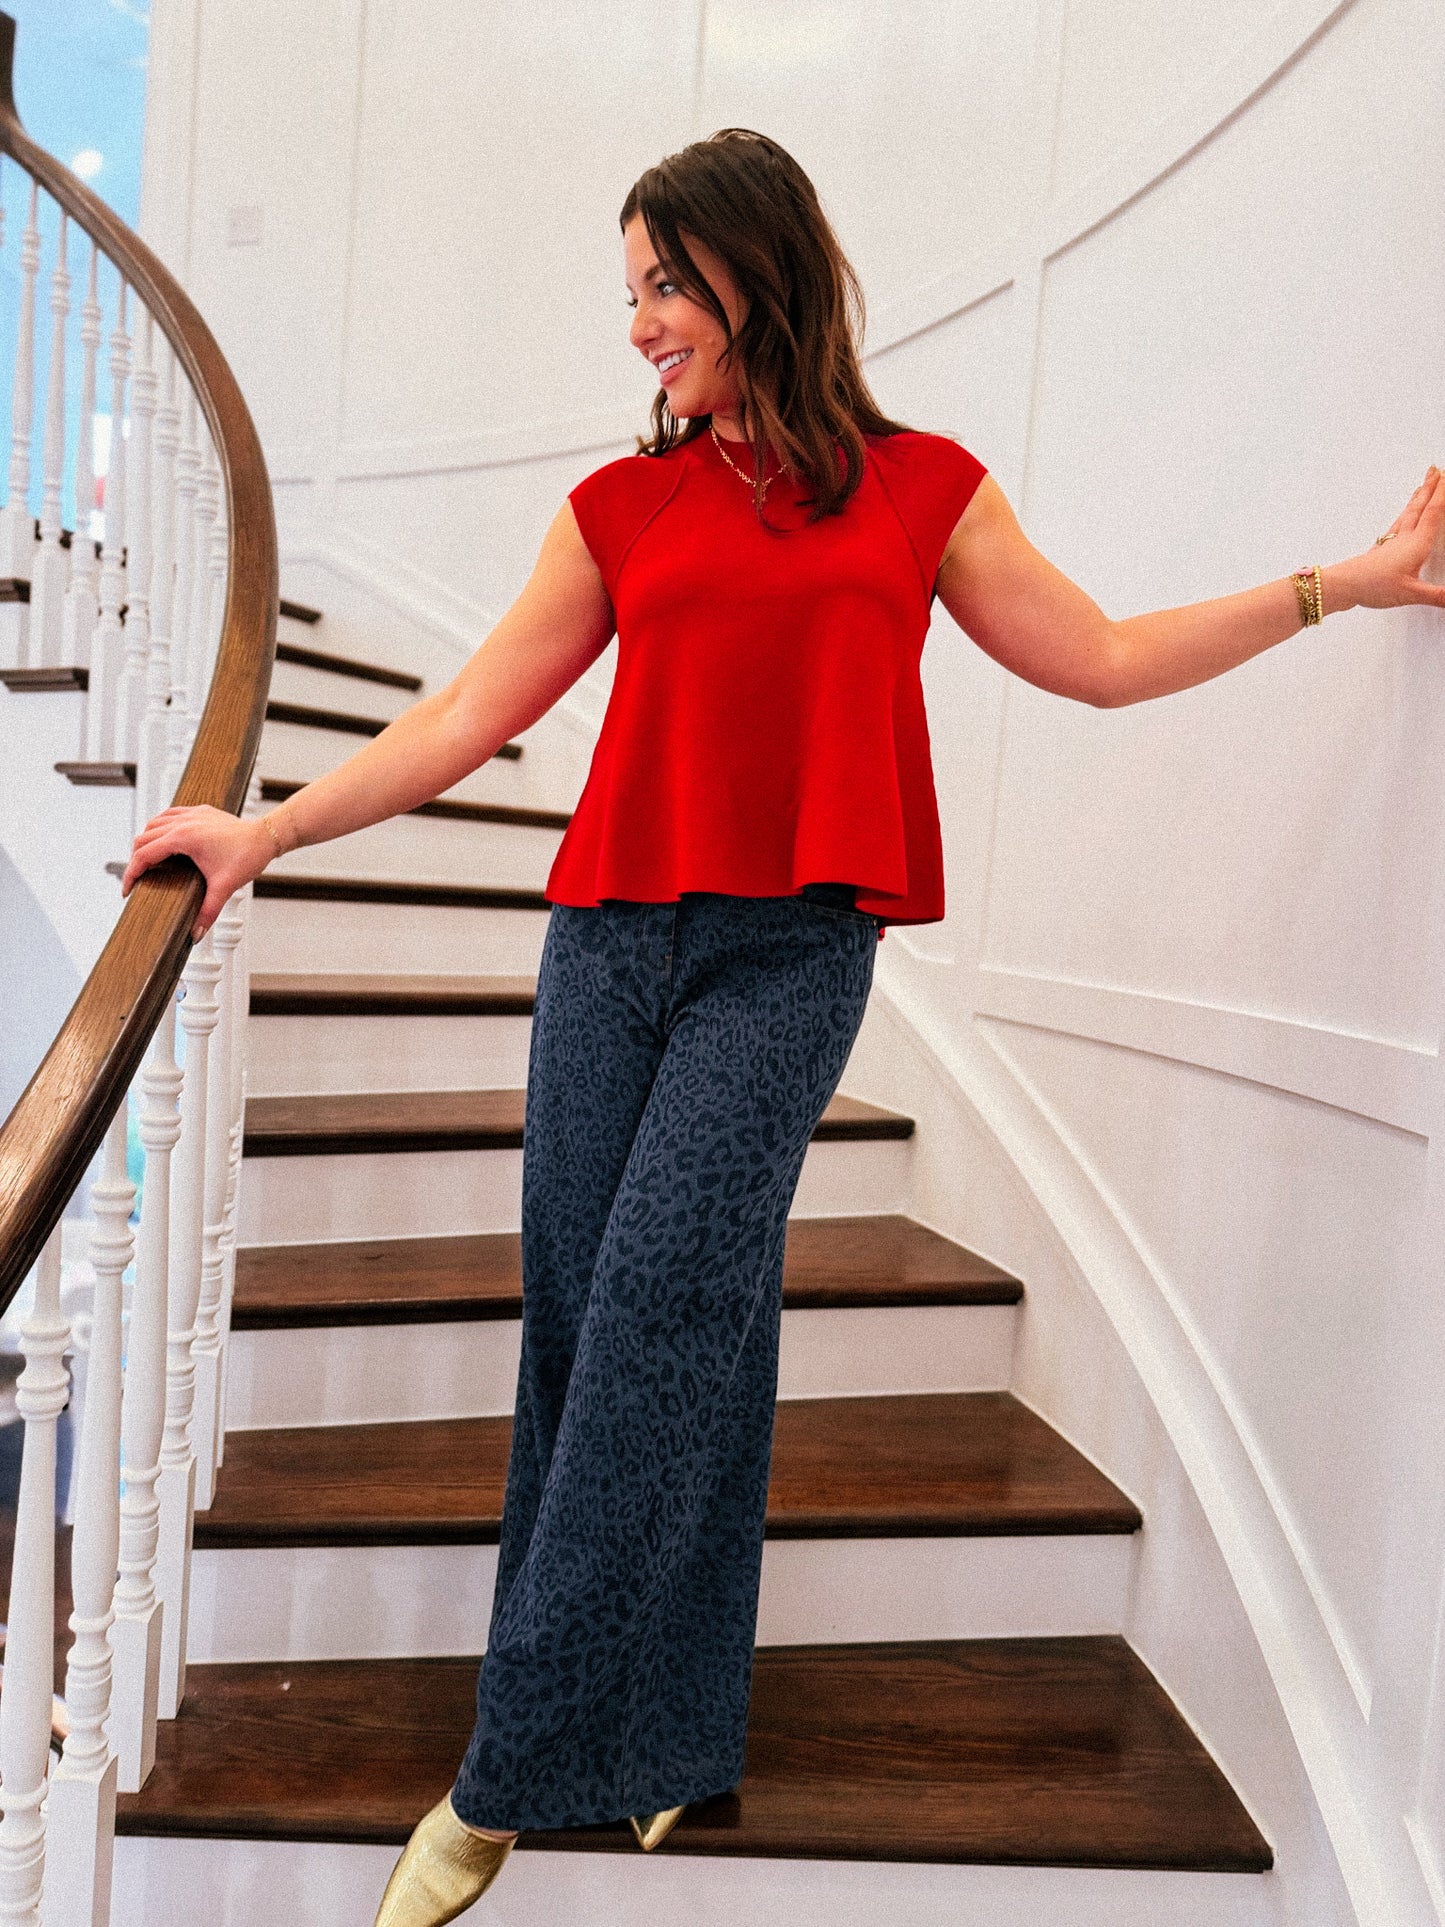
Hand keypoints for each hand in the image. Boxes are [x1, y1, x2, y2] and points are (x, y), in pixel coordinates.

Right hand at [121, 804, 272, 939]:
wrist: (267, 836)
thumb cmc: (248, 856)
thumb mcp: (224, 887)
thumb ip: (207, 912)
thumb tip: (196, 936)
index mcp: (183, 838)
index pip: (144, 854)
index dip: (131, 874)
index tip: (127, 890)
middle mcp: (183, 822)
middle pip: (143, 838)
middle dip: (136, 860)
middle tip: (137, 880)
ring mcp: (191, 814)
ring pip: (154, 823)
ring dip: (146, 840)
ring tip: (147, 861)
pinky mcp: (200, 811)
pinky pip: (170, 814)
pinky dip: (161, 825)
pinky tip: (164, 837)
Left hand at [1336, 466, 1444, 611]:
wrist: (1344, 586)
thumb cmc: (1373, 586)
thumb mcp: (1411, 594)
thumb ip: (1437, 596)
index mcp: (1416, 544)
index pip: (1434, 512)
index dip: (1443, 494)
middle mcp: (1405, 538)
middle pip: (1420, 506)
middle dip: (1430, 487)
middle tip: (1436, 469)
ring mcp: (1392, 542)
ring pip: (1408, 513)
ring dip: (1418, 497)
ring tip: (1422, 485)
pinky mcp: (1382, 548)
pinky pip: (1398, 523)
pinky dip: (1405, 513)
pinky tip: (1403, 517)